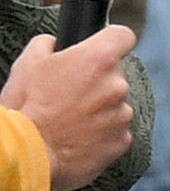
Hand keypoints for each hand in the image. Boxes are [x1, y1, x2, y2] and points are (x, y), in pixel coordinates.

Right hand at [6, 27, 137, 189]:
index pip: (122, 36)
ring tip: (69, 120)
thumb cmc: (25, 109)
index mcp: (98, 59)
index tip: (103, 48)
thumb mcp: (27, 65)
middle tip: (69, 95)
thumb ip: (47, 45)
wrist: (27, 153)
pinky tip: (77, 137)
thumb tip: (55, 43)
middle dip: (96, 82)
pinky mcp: (122, 140)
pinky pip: (115, 130)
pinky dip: (101, 133)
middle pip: (115, 75)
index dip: (111, 41)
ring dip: (99, 109)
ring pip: (115, 105)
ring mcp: (123, 114)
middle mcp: (117, 85)